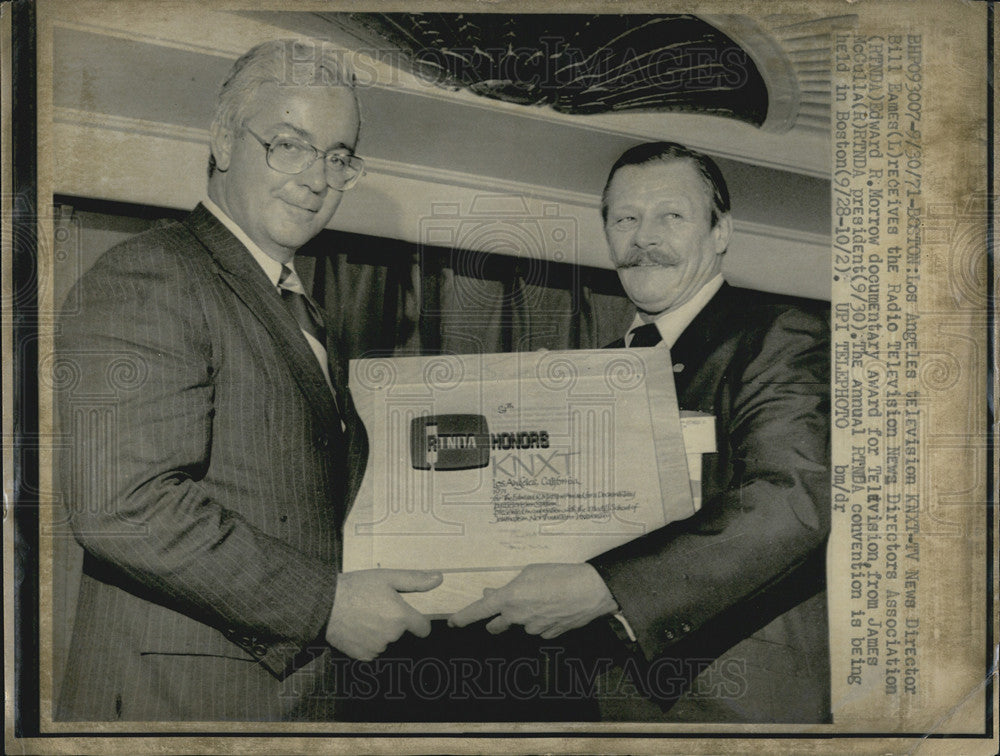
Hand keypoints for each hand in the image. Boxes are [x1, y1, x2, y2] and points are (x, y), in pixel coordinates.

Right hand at [325, 569, 441, 660]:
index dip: (418, 622)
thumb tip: (439, 578)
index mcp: (400, 617)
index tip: (409, 616)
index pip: (423, 629)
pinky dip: (368, 643)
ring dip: (380, 634)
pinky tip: (357, 629)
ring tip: (364, 617)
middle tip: (376, 609)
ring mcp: (377, 648)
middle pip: (402, 634)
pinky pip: (372, 651)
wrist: (324, 604)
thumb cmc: (356, 588)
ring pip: (387, 643)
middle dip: (394, 624)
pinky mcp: (363, 657)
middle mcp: (392, 636)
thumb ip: (415, 580)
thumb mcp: (387, 577)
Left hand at [448, 563, 617, 638]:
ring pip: (521, 625)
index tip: (453, 622)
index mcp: (509, 599)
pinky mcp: (550, 635)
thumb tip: (494, 594)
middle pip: (497, 625)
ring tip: (543, 598)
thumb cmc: (561, 575)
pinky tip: (554, 607)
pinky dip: (541, 620)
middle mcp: (518, 618)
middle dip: (496, 620)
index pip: (478, 612)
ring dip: (524, 616)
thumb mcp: (530, 572)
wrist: (591, 591)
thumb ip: (509, 585)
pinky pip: (539, 629)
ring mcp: (534, 629)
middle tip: (505, 607)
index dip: (463, 617)